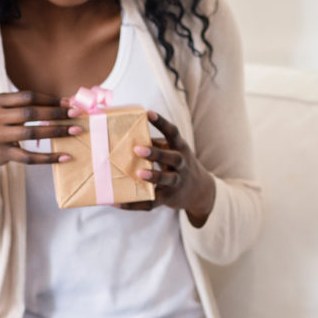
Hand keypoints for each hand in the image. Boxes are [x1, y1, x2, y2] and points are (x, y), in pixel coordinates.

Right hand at [0, 91, 78, 179]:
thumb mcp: (2, 109)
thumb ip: (26, 105)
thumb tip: (66, 101)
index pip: (28, 97)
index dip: (50, 99)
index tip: (69, 103)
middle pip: (31, 113)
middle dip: (56, 113)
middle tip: (77, 114)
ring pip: (32, 133)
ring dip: (57, 131)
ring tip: (75, 130)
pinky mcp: (3, 154)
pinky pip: (29, 157)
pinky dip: (49, 157)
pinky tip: (65, 156)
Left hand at [120, 111, 215, 225]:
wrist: (199, 190)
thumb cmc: (178, 164)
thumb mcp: (172, 150)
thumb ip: (155, 144)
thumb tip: (127, 135)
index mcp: (180, 148)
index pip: (173, 133)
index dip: (162, 122)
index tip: (148, 113)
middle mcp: (182, 165)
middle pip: (173, 158)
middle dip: (156, 153)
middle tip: (138, 149)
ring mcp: (177, 182)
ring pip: (166, 179)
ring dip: (153, 176)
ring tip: (139, 173)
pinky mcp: (168, 199)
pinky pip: (152, 202)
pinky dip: (134, 204)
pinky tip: (118, 202)